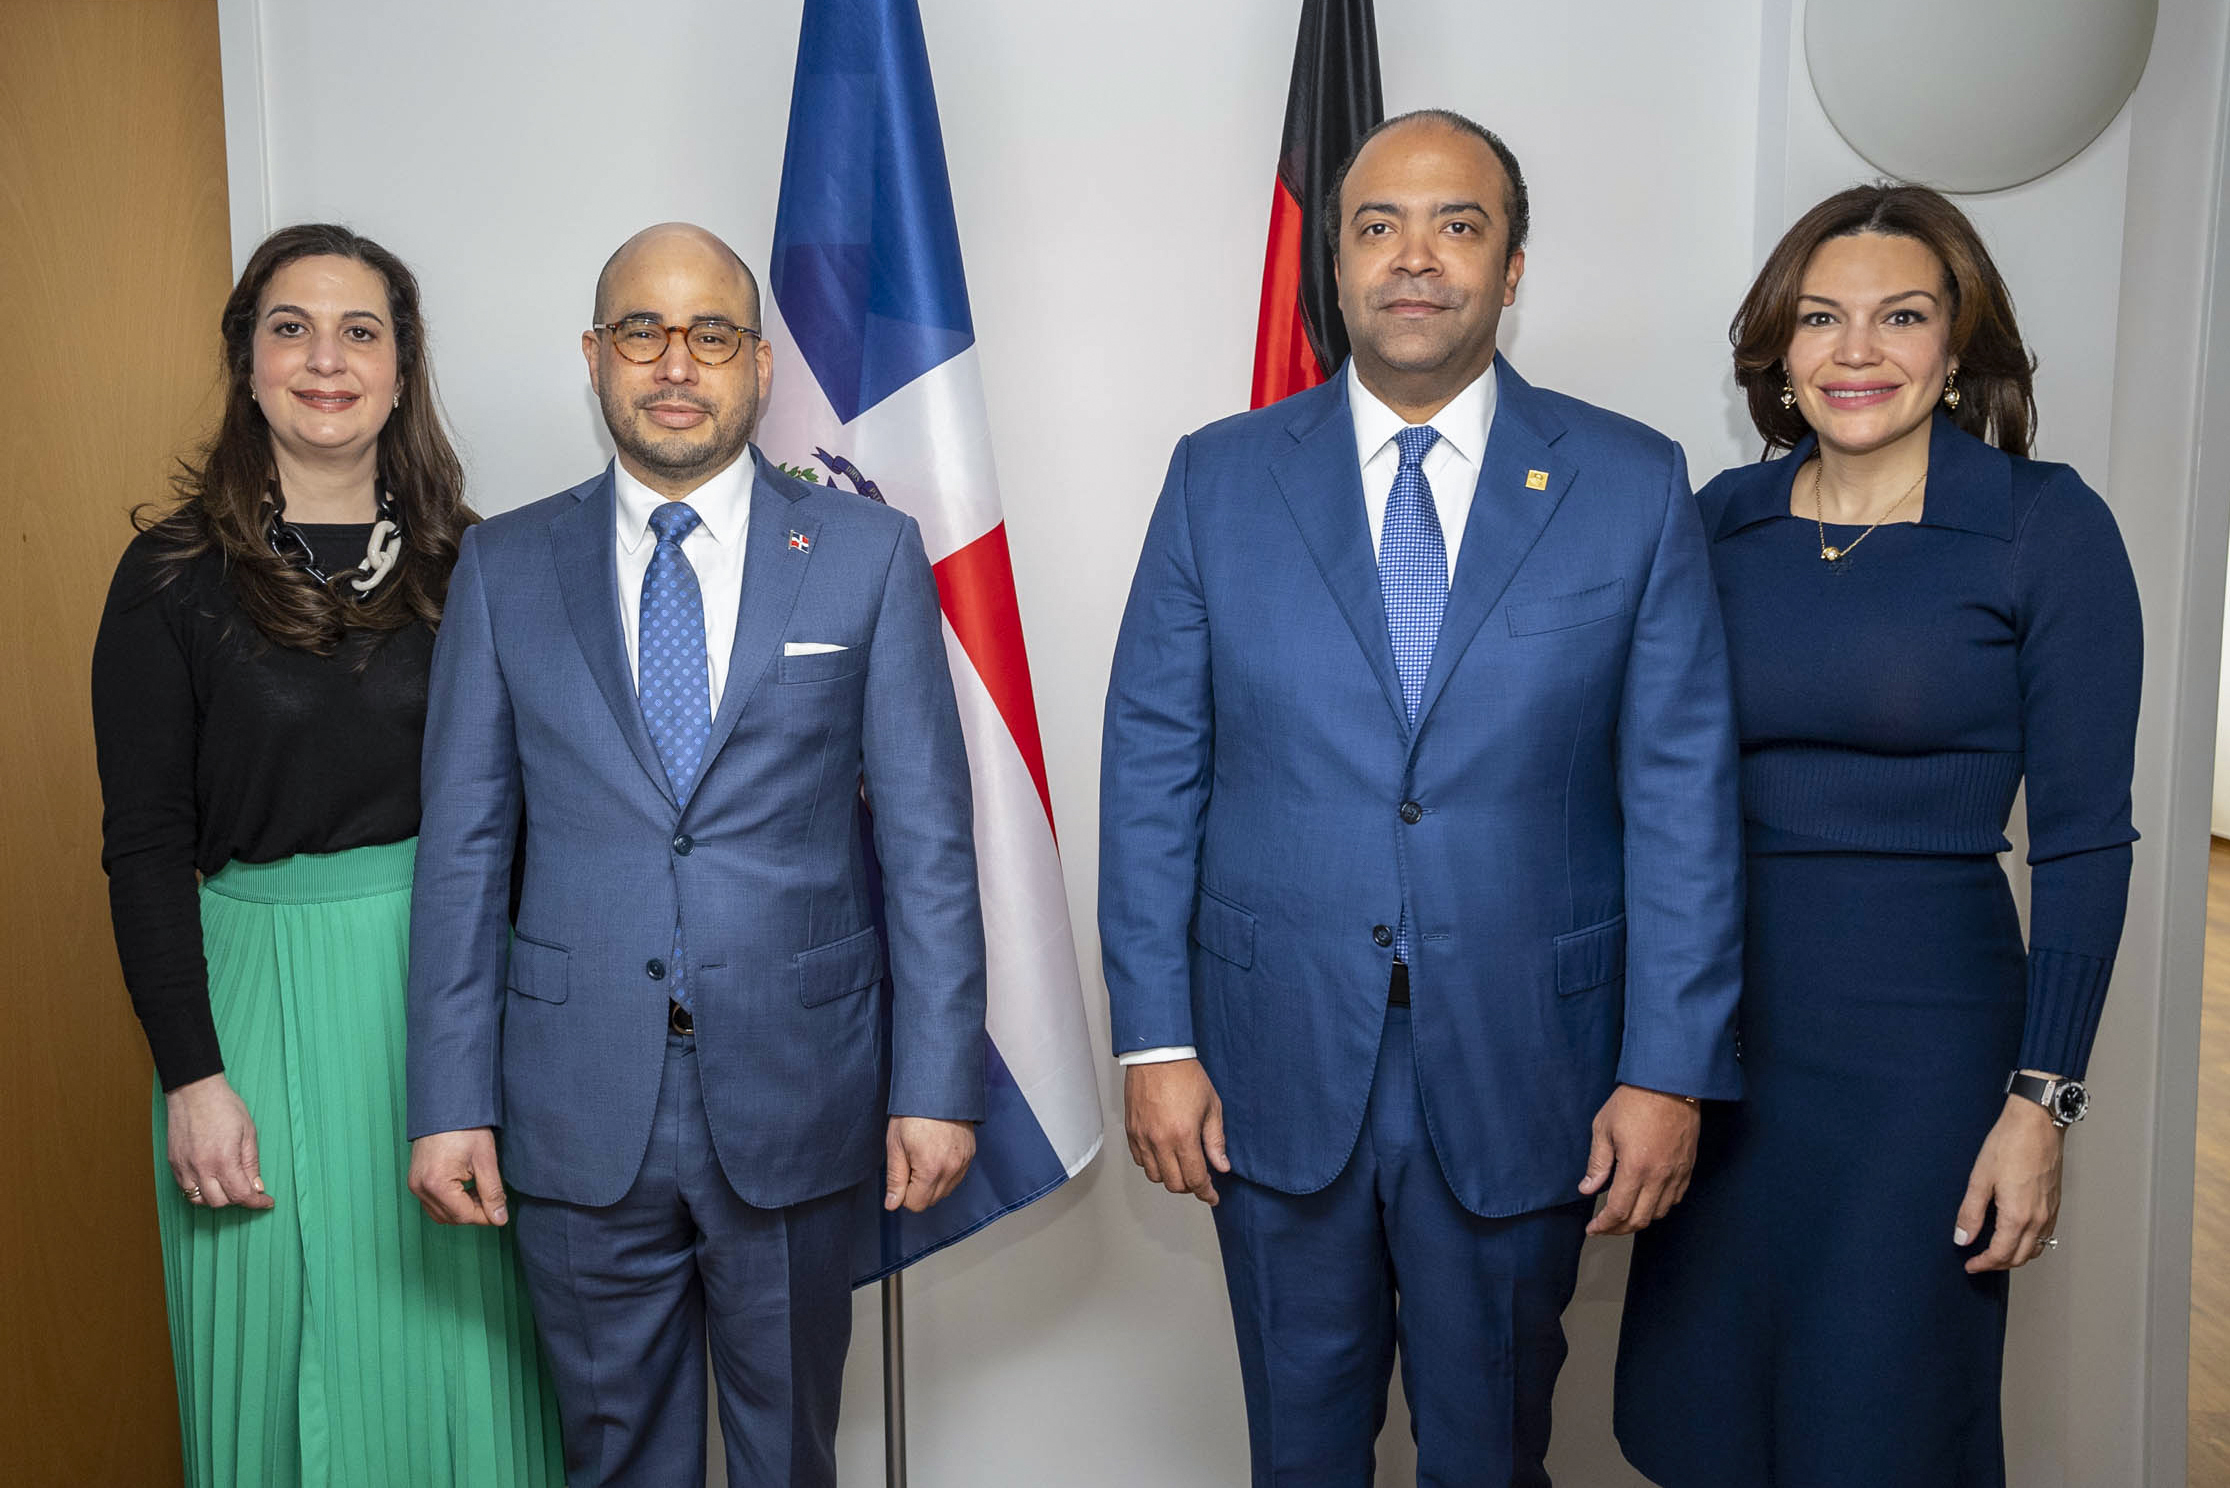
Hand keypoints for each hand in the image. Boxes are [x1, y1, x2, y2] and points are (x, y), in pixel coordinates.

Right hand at [163, 1073, 273, 1210]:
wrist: (193, 1090)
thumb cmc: (223, 1106)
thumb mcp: (248, 1132)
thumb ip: (251, 1163)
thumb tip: (257, 1187)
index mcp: (223, 1159)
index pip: (240, 1195)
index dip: (256, 1202)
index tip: (266, 1201)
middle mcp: (201, 1168)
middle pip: (219, 1202)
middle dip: (237, 1199)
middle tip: (247, 1187)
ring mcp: (184, 1167)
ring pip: (199, 1200)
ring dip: (216, 1197)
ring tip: (228, 1184)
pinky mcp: (173, 1164)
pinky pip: (186, 1188)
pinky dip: (200, 1190)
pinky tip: (211, 1179)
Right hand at [408, 1128, 508, 1225]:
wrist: (446, 1105)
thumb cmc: (465, 1128)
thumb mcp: (485, 1160)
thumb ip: (493, 1192)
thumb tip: (499, 1218)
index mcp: (436, 1184)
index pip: (464, 1215)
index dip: (486, 1215)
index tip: (500, 1208)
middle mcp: (420, 1188)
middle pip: (452, 1217)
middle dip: (475, 1211)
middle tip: (492, 1195)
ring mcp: (415, 1185)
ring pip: (441, 1214)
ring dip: (462, 1209)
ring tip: (479, 1189)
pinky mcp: (415, 1180)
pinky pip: (433, 1203)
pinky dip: (450, 1202)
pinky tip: (465, 1187)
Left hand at [885, 1116, 974, 1210]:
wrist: (939, 1089)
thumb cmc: (914, 1114)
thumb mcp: (895, 1146)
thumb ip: (895, 1179)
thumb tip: (892, 1204)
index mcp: (931, 1170)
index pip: (916, 1204)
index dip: (903, 1193)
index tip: (901, 1172)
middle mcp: (951, 1170)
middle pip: (931, 1200)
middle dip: (918, 1189)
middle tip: (910, 1162)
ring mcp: (963, 1162)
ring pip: (945, 1190)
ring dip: (932, 1182)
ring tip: (924, 1155)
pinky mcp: (970, 1154)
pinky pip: (956, 1177)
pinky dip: (945, 1172)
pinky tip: (936, 1153)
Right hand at [1124, 1059, 1228, 1205]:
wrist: (1158, 1055)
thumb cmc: (1185, 1076)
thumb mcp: (1211, 1107)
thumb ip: (1216, 1141)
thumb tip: (1221, 1165)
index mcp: (1183, 1136)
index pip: (1195, 1178)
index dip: (1206, 1192)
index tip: (1212, 1196)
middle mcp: (1160, 1141)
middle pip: (1174, 1184)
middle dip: (1190, 1186)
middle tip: (1200, 1179)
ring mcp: (1143, 1137)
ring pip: (1155, 1176)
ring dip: (1170, 1176)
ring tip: (1181, 1165)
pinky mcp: (1131, 1131)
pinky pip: (1140, 1161)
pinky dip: (1152, 1164)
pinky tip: (1163, 1154)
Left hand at [1579, 1083, 1700, 1234]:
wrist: (1670, 1082)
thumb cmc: (1634, 1101)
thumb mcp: (1604, 1128)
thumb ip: (1597, 1163)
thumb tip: (1587, 1188)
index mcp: (1636, 1168)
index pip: (1619, 1210)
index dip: (1604, 1225)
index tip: (1593, 1229)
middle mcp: (1660, 1176)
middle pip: (1640, 1219)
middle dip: (1619, 1229)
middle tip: (1604, 1227)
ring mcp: (1677, 1173)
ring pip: (1659, 1212)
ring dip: (1640, 1219)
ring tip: (1623, 1215)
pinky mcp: (1688, 1167)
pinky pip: (1675, 1198)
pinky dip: (1659, 1207)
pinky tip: (1646, 1201)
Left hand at [1955, 1095, 2064, 1271]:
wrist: (2037, 1122)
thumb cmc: (2009, 1144)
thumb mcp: (1980, 1178)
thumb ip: (1970, 1212)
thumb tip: (1962, 1238)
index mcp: (2018, 1216)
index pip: (2001, 1254)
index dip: (1983, 1264)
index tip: (1970, 1266)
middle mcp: (2039, 1219)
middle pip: (2020, 1257)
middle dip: (1998, 1264)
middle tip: (1979, 1262)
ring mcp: (2050, 1212)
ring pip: (2036, 1249)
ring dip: (2016, 1256)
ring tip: (1996, 1252)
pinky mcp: (2055, 1203)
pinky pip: (2045, 1235)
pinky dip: (2030, 1243)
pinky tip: (2017, 1234)